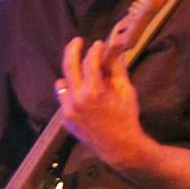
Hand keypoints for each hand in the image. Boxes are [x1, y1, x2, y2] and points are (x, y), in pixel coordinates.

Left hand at [54, 35, 143, 165]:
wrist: (119, 147)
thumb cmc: (126, 118)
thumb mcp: (126, 91)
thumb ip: (117, 69)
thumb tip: (114, 50)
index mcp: (94, 91)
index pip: (90, 62)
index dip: (94, 50)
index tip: (97, 44)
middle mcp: (76, 99)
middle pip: (69, 66)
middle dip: (72, 50)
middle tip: (77, 41)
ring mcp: (68, 110)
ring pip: (62, 83)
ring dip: (70, 74)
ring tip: (79, 68)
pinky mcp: (65, 119)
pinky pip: (64, 99)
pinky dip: (70, 92)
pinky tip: (79, 91)